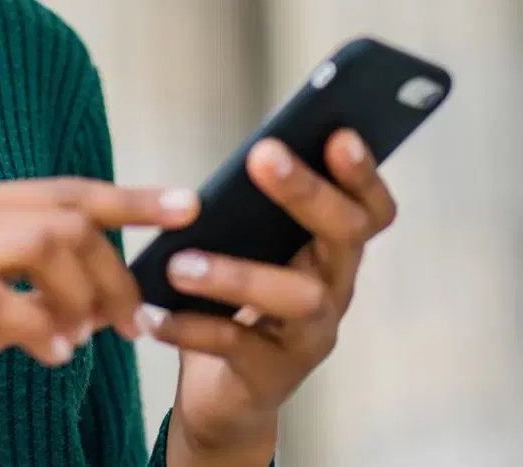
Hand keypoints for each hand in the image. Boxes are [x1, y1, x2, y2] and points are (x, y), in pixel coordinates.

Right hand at [0, 176, 198, 439]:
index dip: (130, 196)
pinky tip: (50, 355)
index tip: (185, 206)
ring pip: (45, 245)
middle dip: (116, 267)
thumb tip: (84, 305)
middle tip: (132, 319)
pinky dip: (44, 329)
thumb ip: (18, 285)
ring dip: (84, 296)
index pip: (63, 188)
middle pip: (66, 214)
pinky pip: (6, 302)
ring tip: (89, 337)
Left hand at [150, 130, 396, 463]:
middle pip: (345, 235)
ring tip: (181, 262)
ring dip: (240, 274)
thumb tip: (250, 152)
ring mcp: (311, 334)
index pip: (370, 207)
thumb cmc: (239, 296)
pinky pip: (238, 347)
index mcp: (332, 247)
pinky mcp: (274, 374)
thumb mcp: (248, 242)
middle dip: (307, 192)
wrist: (226, 388)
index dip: (363, 173)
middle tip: (262, 156)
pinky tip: (153, 314)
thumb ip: (253, 203)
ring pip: (298, 297)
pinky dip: (192, 328)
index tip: (339, 133)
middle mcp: (335, 287)